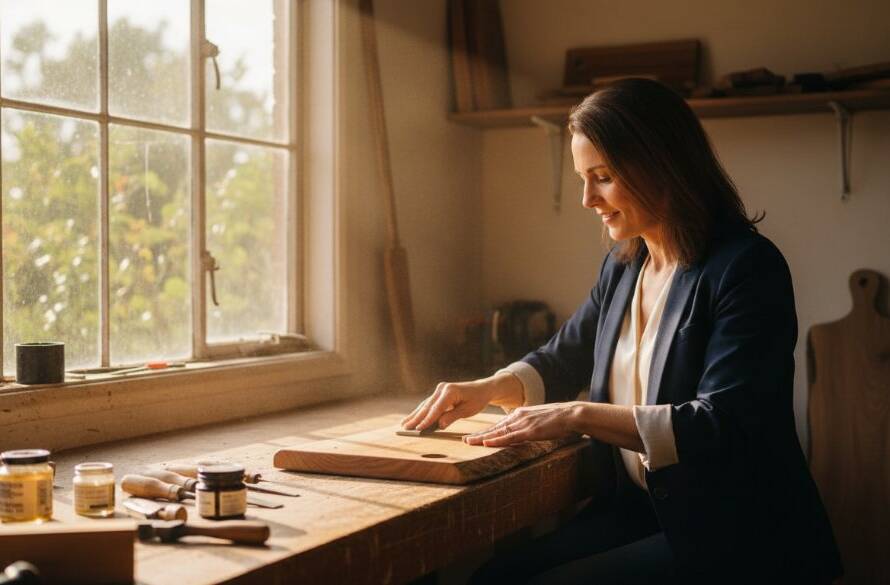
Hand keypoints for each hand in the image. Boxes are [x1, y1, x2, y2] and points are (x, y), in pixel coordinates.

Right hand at [401, 373, 522, 431]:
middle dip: (416, 418)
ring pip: (425, 405)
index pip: (436, 408)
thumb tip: (439, 425)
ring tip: (403, 425)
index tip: (418, 429)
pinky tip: (411, 419)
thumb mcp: (468, 410)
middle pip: (427, 406)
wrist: (482, 389)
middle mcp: (442, 388)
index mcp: (450, 391)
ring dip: (414, 415)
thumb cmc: (477, 400)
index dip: (427, 420)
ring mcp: (439, 390)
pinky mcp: (438, 394)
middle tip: (405, 429)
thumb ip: (452, 417)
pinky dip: (420, 412)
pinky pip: (428, 404)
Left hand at [464, 402, 584, 446]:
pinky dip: (497, 440)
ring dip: (483, 438)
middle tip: (464, 440)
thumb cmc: (558, 419)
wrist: (570, 414)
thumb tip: (522, 432)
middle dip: (479, 435)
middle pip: (495, 428)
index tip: (475, 436)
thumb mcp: (539, 420)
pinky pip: (510, 437)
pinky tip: (486, 443)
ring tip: (469, 442)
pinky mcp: (530, 431)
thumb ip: (529, 425)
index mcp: (520, 414)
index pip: (499, 425)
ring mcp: (523, 423)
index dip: (486, 431)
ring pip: (498, 432)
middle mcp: (518, 417)